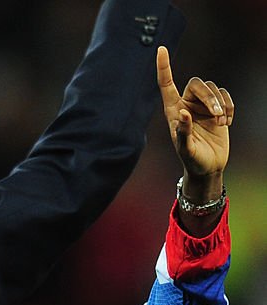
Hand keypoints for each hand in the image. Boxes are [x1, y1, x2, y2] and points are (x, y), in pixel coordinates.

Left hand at [157, 46, 232, 183]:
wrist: (208, 168)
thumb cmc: (192, 161)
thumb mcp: (186, 150)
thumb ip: (183, 132)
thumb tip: (183, 113)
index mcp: (173, 111)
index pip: (166, 85)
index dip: (164, 67)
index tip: (161, 49)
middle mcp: (186, 104)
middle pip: (198, 83)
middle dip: (209, 97)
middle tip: (217, 115)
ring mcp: (202, 106)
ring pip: (213, 88)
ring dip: (220, 104)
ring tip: (221, 123)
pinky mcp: (217, 108)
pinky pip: (225, 95)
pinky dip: (229, 107)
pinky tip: (226, 123)